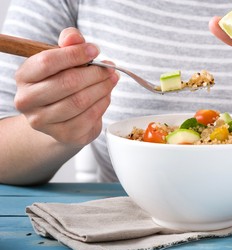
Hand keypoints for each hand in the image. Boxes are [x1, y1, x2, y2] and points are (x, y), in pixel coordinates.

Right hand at [14, 28, 118, 146]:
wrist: (60, 120)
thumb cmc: (62, 83)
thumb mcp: (63, 61)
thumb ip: (69, 44)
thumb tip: (74, 37)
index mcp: (24, 76)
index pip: (48, 61)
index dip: (75, 54)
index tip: (96, 50)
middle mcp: (27, 100)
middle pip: (67, 82)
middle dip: (95, 73)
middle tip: (110, 68)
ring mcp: (43, 121)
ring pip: (80, 101)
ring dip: (102, 88)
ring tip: (111, 80)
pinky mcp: (63, 135)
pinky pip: (89, 117)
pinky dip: (103, 104)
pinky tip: (106, 96)